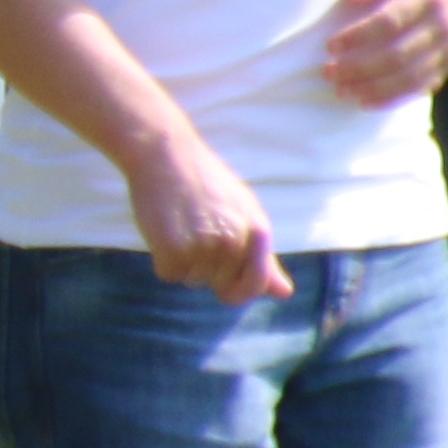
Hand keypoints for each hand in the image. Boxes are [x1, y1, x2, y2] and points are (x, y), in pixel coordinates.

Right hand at [119, 122, 289, 301]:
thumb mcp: (244, 212)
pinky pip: (168, 274)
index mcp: (256, 233)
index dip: (238, 289)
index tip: (223, 280)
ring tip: (181, 225)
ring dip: (183, 262)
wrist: (167, 153)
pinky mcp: (172, 248)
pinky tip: (164, 231)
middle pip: (218, 284)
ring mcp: (203, 246)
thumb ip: (263, 256)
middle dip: (206, 266)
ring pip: (192, 279)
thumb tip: (285, 293)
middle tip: (196, 230)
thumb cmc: (206, 182)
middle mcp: (233, 242)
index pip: (254, 285)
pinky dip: (162, 260)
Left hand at [320, 0, 447, 106]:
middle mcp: (442, 25)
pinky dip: (395, 98)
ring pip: (410, 77)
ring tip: (343, 91)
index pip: (388, 22)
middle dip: (359, 69)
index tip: (331, 46)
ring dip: (373, 89)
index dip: (358, 37)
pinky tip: (368, 102)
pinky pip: (424, 86)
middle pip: (397, 56)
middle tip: (328, 73)